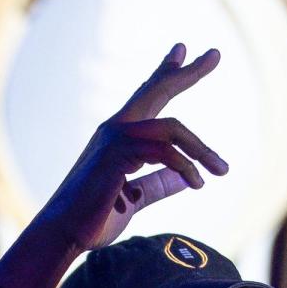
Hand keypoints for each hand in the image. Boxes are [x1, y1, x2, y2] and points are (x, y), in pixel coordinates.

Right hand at [37, 42, 229, 252]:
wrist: (64, 234)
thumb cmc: (93, 219)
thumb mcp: (135, 200)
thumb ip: (158, 186)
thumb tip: (188, 179)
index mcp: (119, 137)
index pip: (147, 98)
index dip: (166, 75)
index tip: (182, 54)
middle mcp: (115, 129)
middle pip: (156, 90)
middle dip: (187, 73)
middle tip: (215, 54)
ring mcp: (115, 138)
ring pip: (172, 128)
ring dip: (202, 149)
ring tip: (222, 169)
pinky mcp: (118, 154)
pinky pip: (164, 151)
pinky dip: (185, 167)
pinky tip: (197, 183)